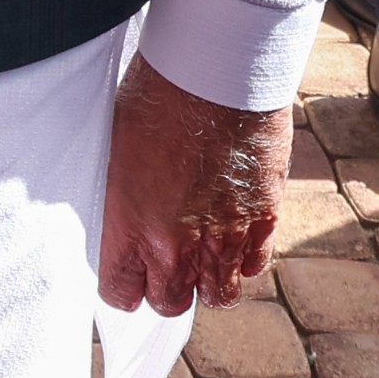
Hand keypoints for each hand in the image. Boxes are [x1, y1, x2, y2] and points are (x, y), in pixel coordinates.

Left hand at [98, 57, 287, 314]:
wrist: (213, 75)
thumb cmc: (153, 99)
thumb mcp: (114, 150)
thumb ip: (120, 199)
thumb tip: (120, 217)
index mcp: (131, 227)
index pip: (121, 290)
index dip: (121, 287)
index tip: (124, 278)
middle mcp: (178, 245)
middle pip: (170, 302)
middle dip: (163, 288)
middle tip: (161, 266)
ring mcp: (225, 237)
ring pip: (219, 294)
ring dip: (207, 281)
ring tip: (199, 258)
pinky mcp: (263, 219)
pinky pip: (253, 265)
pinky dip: (242, 260)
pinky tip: (230, 239)